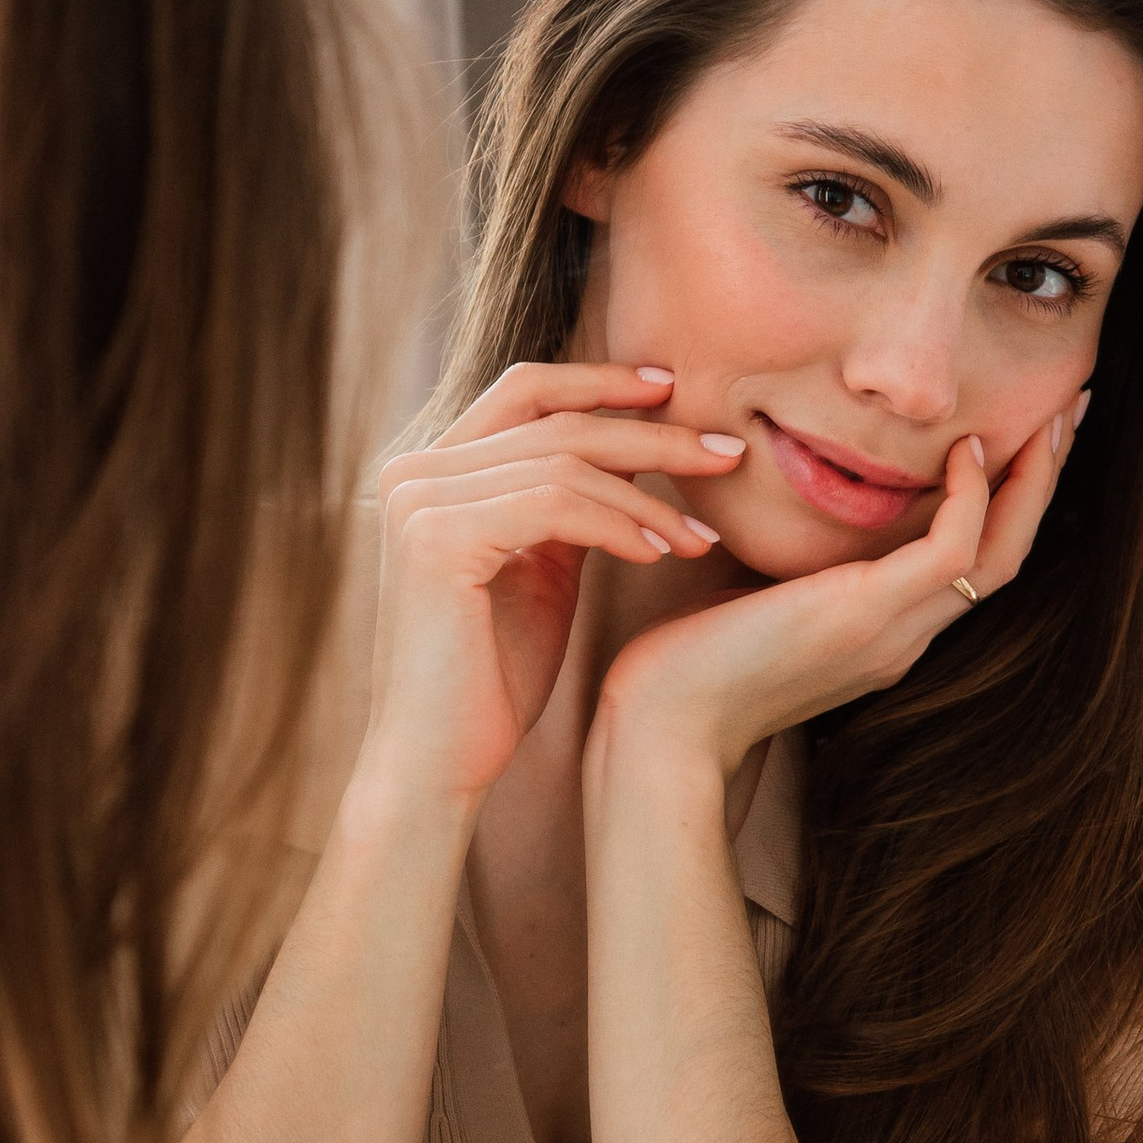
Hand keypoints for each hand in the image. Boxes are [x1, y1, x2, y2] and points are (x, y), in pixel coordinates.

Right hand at [356, 363, 743, 814]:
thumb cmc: (492, 679)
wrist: (440, 761)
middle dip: (652, 433)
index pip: (526, 391)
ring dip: (650, 497)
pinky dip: (619, 524)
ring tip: (703, 537)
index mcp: (432, 471)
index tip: (676, 391)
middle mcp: (413, 473)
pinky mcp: (437, 539)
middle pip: (555, 420)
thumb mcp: (541, 572)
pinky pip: (555, 505)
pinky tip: (661, 553)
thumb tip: (633, 454)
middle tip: (729, 453)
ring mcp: (419, 501)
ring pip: (565, 463)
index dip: (602, 381)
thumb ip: (568, 508)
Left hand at [590, 393, 1078, 780]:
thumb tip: (781, 498)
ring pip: (1001, 554)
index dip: (1007, 502)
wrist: (663, 726)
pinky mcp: (868, 616)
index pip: (972, 564)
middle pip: (1007, 555)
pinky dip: (970, 499)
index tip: (1021, 439)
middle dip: (1042, 481)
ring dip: (1032, 483)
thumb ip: (789, 559)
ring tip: (1052, 419)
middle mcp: (904, 636)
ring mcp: (894, 631)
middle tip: (1069, 413)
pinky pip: (954, 552)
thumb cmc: (687, 663)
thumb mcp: (754, 594)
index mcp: (884, 633)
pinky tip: (967, 451)